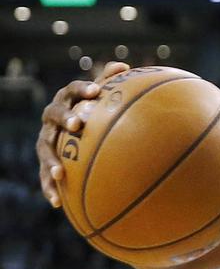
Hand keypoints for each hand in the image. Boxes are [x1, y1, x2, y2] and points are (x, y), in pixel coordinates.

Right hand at [36, 61, 129, 206]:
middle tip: (78, 124)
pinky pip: (45, 175)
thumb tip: (125, 65)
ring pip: (45, 148)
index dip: (82, 89)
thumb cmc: (93, 111)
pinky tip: (56, 203)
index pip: (72, 90)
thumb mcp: (100, 97)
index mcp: (67, 100)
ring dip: (51, 161)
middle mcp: (52, 118)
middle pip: (54, 115)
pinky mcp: (45, 159)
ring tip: (60, 174)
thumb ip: (109, 82)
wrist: (72, 129)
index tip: (96, 91)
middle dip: (65, 118)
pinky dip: (49, 188)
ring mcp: (46, 138)